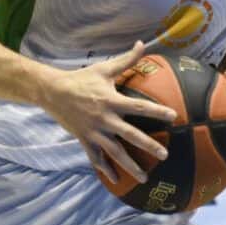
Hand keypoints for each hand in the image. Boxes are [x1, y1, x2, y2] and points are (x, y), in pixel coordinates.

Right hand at [43, 42, 175, 185]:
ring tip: (145, 178)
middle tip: (165, 155)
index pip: (139, 106)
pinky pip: (96, 158)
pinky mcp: (84, 139)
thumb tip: (143, 44)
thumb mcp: (104, 68)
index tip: (174, 117)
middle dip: (148, 145)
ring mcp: (94, 131)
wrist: (52, 91)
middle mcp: (104, 118)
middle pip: (130, 135)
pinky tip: (116, 181)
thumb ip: (126, 60)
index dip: (156, 111)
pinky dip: (105, 170)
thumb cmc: (81, 78)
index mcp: (111, 100)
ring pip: (114, 152)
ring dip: (130, 166)